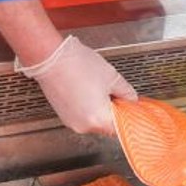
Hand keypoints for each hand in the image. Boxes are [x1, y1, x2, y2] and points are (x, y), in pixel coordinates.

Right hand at [15, 35, 136, 134]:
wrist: (51, 58)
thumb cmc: (77, 65)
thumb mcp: (112, 76)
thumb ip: (126, 92)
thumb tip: (131, 99)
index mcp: (98, 119)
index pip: (123, 127)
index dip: (129, 116)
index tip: (134, 108)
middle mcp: (84, 126)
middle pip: (109, 125)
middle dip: (116, 111)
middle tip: (120, 95)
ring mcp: (73, 122)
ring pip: (96, 121)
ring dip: (102, 109)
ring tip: (101, 89)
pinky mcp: (65, 116)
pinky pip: (84, 117)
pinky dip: (90, 108)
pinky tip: (90, 91)